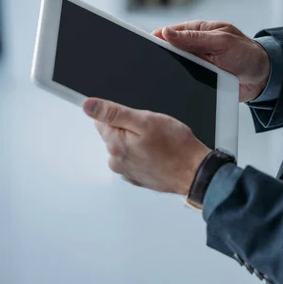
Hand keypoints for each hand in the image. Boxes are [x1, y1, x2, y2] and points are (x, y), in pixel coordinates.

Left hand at [83, 98, 209, 194]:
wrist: (194, 172)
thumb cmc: (176, 147)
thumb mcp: (146, 120)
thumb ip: (114, 112)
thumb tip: (88, 106)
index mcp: (115, 143)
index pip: (101, 121)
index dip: (120, 115)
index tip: (136, 118)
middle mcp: (116, 160)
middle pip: (114, 134)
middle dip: (131, 128)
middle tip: (152, 130)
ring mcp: (127, 171)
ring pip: (125, 147)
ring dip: (138, 142)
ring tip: (158, 143)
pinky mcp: (137, 177)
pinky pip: (135, 159)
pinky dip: (144, 155)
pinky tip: (159, 153)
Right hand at [152, 21, 269, 102]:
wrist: (263, 78)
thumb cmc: (247, 53)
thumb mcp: (222, 42)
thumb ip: (195, 38)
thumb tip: (167, 33)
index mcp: (197, 32)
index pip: (168, 34)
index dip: (155, 39)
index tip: (143, 45)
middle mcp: (194, 48)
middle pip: (168, 53)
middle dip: (160, 59)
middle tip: (150, 67)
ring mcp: (196, 66)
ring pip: (174, 70)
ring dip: (170, 75)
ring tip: (161, 80)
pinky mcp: (200, 82)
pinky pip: (185, 84)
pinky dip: (181, 86)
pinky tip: (175, 90)